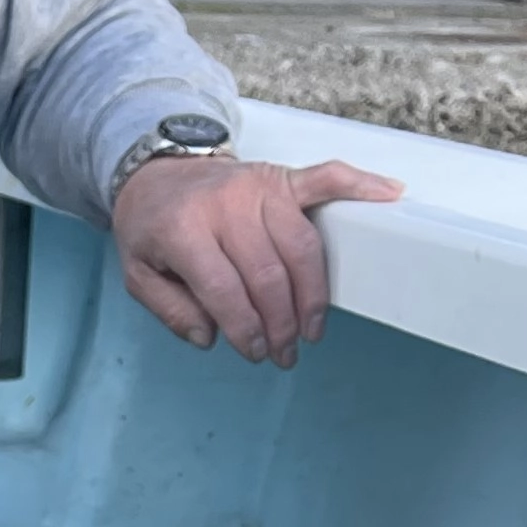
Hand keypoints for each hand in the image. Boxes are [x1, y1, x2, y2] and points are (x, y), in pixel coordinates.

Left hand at [113, 153, 403, 367]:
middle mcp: (226, 204)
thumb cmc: (152, 226)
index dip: (245, 328)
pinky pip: (326, 178)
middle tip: (284, 352)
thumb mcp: (138, 275)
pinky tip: (388, 196)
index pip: (224, 289)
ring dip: (312, 294)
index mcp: (184, 229)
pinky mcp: (281, 176)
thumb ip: (169, 311)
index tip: (255, 352)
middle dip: (281, 323)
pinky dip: (360, 186)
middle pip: (268, 274)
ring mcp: (258, 187)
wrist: (156, 173)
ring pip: (301, 245)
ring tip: (311, 327)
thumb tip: (210, 336)